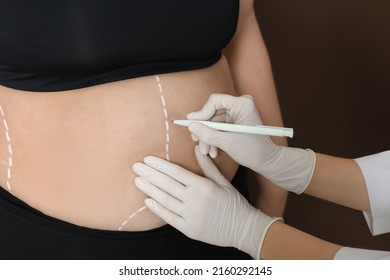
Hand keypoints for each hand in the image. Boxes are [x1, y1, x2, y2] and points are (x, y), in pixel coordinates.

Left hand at [132, 146, 280, 258]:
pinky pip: (169, 217)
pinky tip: (147, 200)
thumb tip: (196, 149)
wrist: (243, 228)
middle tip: (135, 166)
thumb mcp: (223, 181)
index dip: (160, 165)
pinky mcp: (188, 229)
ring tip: (137, 180)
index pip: (176, 172)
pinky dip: (157, 208)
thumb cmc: (234, 203)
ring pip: (164, 200)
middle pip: (166, 184)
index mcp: (203, 186)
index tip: (147, 159)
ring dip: (149, 189)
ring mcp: (190, 216)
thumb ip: (207, 166)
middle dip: (149, 174)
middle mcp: (194, 200)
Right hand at [187, 93, 315, 193]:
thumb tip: (191, 126)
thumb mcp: (228, 143)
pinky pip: (217, 126)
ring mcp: (236, 113)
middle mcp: (239, 105)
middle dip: (203, 129)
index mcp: (243, 104)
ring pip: (212, 121)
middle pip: (211, 111)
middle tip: (196, 141)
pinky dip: (212, 138)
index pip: (215, 100)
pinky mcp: (233, 121)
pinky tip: (212, 150)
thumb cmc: (253, 150)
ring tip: (205, 151)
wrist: (266, 160)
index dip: (201, 112)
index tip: (192, 125)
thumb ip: (208, 134)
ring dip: (207, 137)